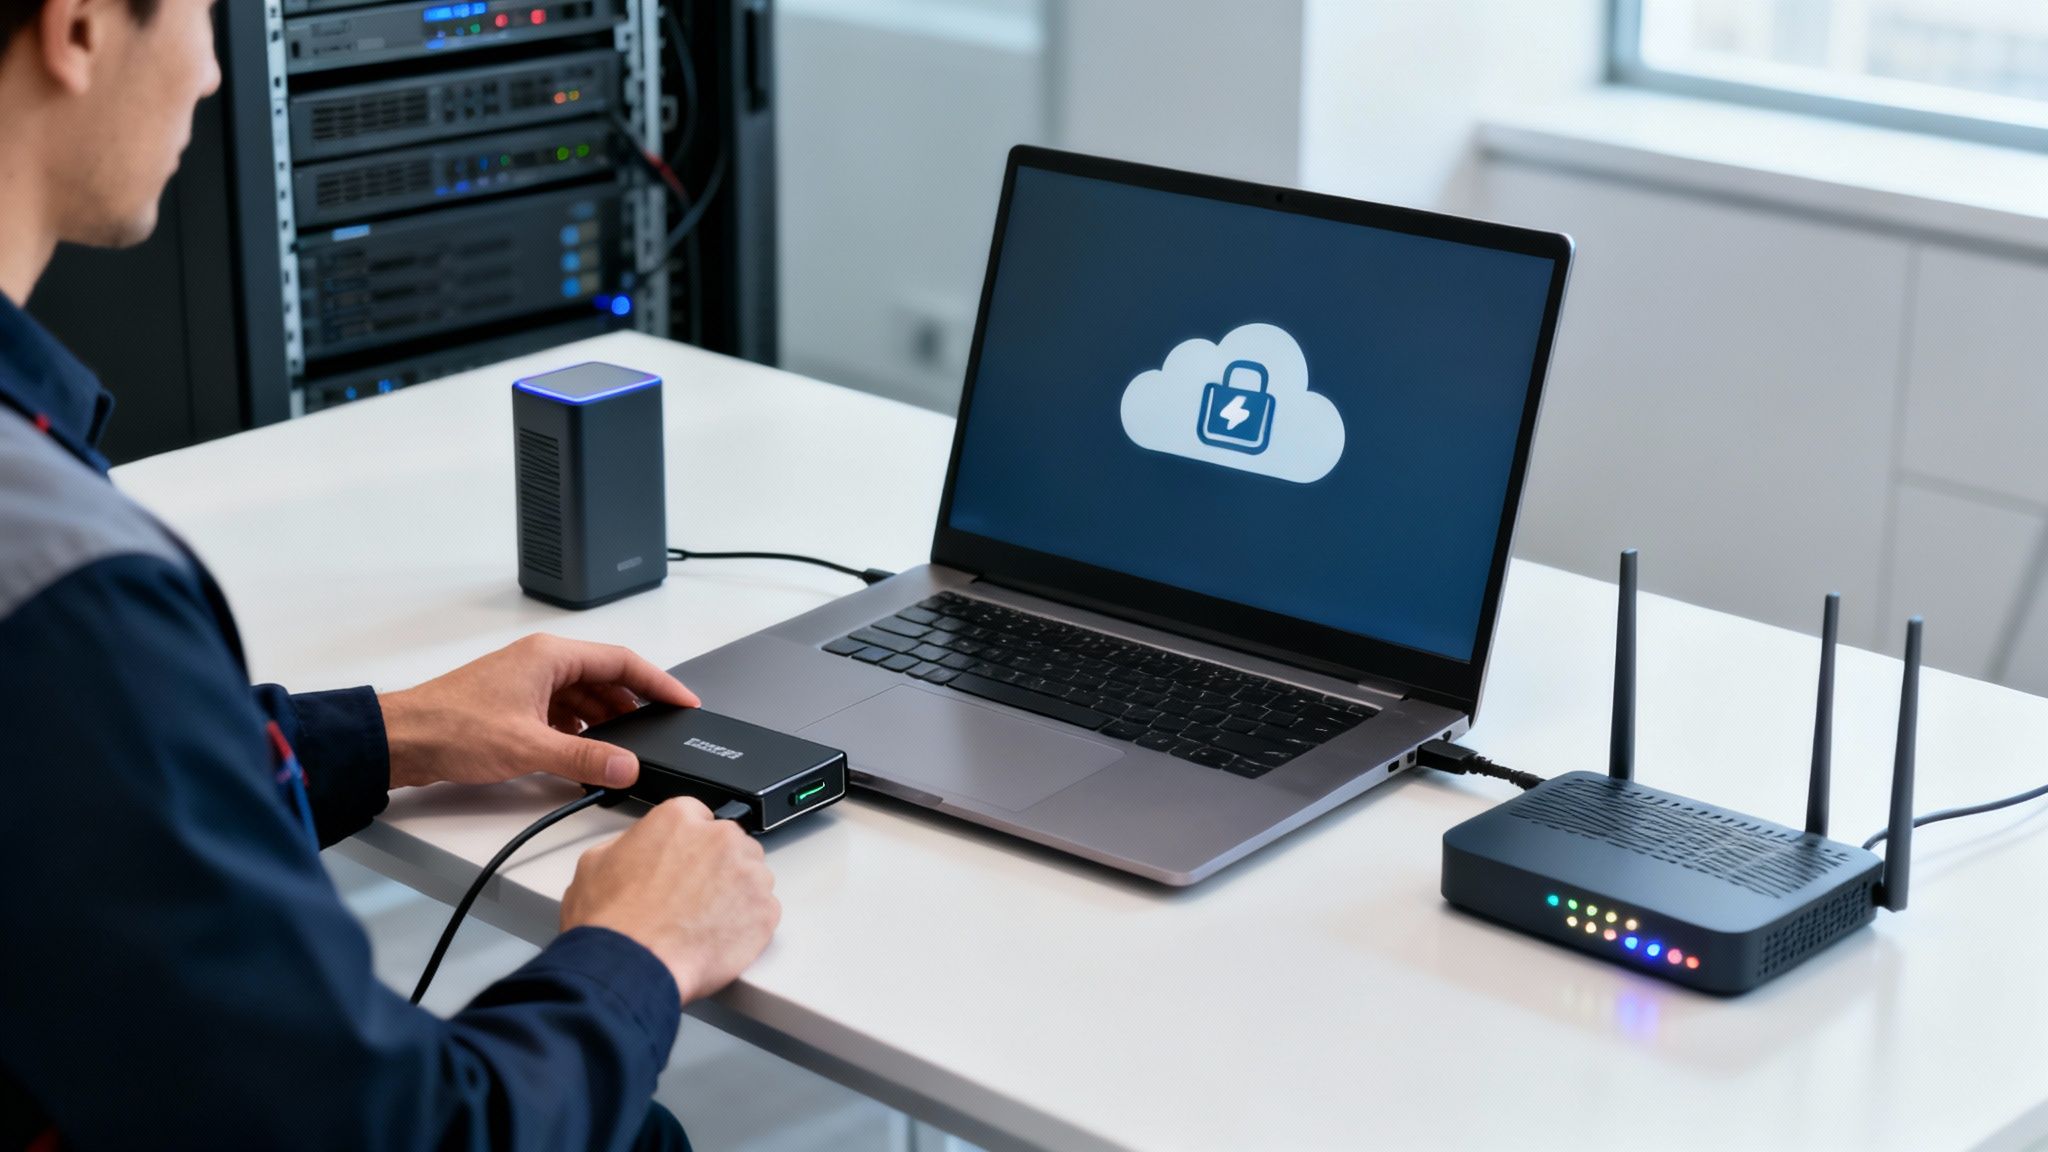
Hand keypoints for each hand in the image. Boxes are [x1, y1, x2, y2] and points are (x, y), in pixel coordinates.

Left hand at [379, 634, 699, 789]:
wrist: (402, 740)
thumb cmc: (452, 727)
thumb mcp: (530, 746)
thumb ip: (585, 757)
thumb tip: (627, 766)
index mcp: (550, 657)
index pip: (622, 663)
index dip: (659, 683)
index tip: (684, 702)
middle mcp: (541, 663)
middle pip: (605, 680)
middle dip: (632, 709)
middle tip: (656, 735)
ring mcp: (527, 684)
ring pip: (584, 699)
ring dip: (604, 724)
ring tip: (621, 751)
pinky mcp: (515, 705)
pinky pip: (562, 713)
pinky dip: (579, 732)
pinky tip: (583, 754)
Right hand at [560, 797, 780, 1003]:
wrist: (631, 968)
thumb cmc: (610, 923)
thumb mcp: (595, 863)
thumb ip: (627, 843)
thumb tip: (637, 847)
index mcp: (679, 818)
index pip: (697, 816)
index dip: (688, 844)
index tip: (684, 862)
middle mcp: (720, 837)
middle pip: (729, 843)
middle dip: (715, 866)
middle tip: (691, 898)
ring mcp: (748, 873)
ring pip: (751, 874)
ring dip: (735, 893)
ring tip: (703, 922)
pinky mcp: (766, 910)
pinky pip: (763, 909)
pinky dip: (747, 923)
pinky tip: (718, 937)